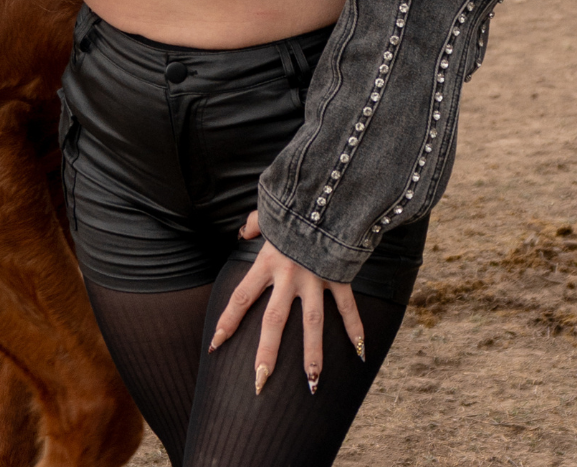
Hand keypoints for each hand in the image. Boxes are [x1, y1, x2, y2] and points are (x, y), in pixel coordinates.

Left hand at [208, 210, 364, 395]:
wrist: (327, 193)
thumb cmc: (294, 203)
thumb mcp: (268, 211)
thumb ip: (254, 224)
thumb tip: (242, 231)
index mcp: (267, 261)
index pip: (241, 297)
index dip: (228, 322)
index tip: (215, 346)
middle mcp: (289, 276)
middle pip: (274, 321)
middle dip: (267, 353)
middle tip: (259, 382)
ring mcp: (315, 278)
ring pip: (312, 323)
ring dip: (312, 355)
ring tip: (312, 383)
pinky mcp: (338, 276)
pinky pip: (347, 307)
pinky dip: (355, 328)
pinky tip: (361, 353)